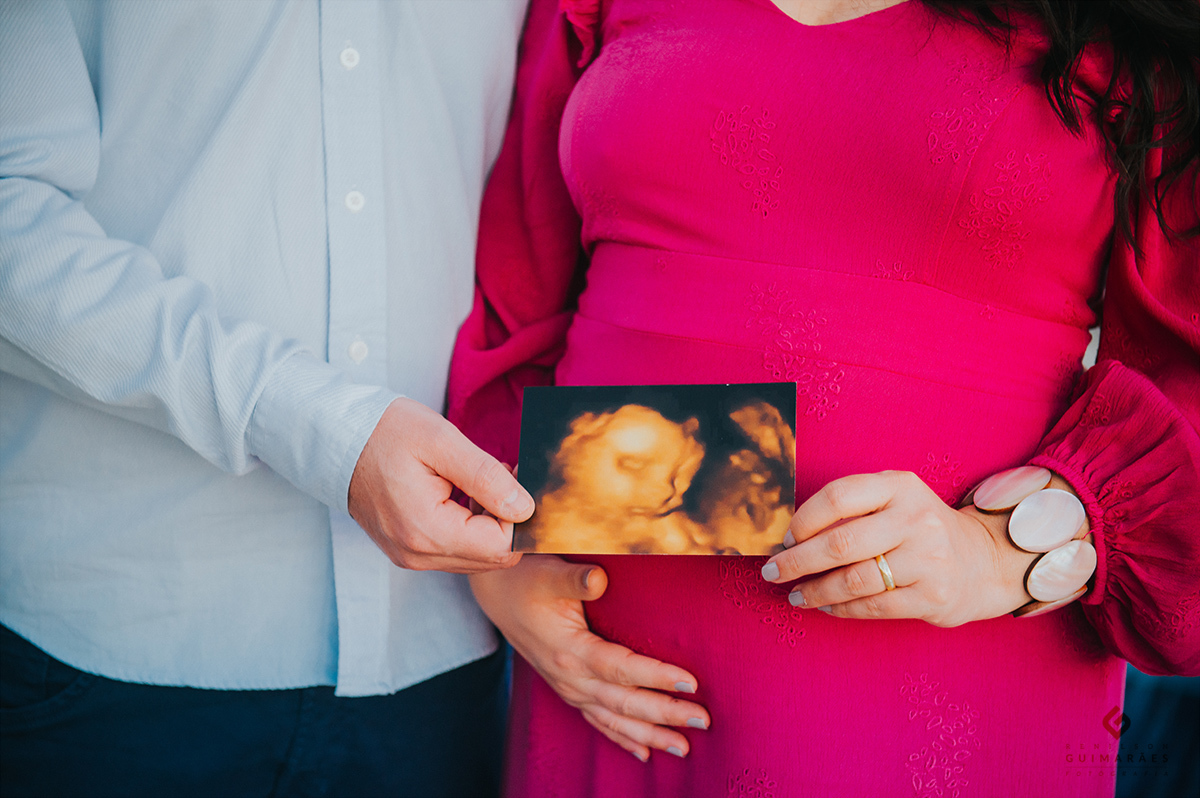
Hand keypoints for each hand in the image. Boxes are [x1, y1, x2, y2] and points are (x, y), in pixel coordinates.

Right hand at [348, 398, 532, 571]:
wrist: (337, 438)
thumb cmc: (384, 432)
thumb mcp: (441, 441)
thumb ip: (486, 477)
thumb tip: (525, 508)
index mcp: (426, 530)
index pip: (501, 546)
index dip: (519, 515)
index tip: (514, 476)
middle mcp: (418, 555)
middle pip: (493, 558)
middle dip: (509, 520)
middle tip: (503, 476)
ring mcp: (411, 556)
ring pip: (477, 558)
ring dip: (491, 524)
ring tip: (481, 482)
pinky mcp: (408, 551)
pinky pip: (456, 552)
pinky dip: (471, 528)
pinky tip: (465, 494)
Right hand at [470, 556, 710, 761]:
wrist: (495, 590)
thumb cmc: (524, 577)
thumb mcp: (547, 572)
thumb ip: (575, 579)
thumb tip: (599, 579)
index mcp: (568, 649)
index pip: (621, 669)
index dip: (656, 677)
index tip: (690, 683)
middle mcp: (568, 675)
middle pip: (623, 701)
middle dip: (664, 714)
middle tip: (702, 720)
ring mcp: (566, 685)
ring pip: (612, 718)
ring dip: (648, 735)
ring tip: (683, 748)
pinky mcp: (566, 687)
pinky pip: (596, 720)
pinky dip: (620, 738)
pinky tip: (643, 753)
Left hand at [760, 470, 1051, 625]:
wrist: (983, 561)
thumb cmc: (919, 529)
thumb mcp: (895, 500)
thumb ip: (853, 508)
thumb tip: (790, 536)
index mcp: (900, 486)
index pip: (838, 497)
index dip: (804, 520)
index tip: (785, 538)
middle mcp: (916, 519)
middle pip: (841, 543)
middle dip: (797, 561)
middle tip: (773, 571)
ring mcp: (928, 559)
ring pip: (854, 580)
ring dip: (815, 591)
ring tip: (795, 594)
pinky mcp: (933, 596)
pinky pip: (873, 606)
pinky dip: (842, 609)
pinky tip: (826, 606)